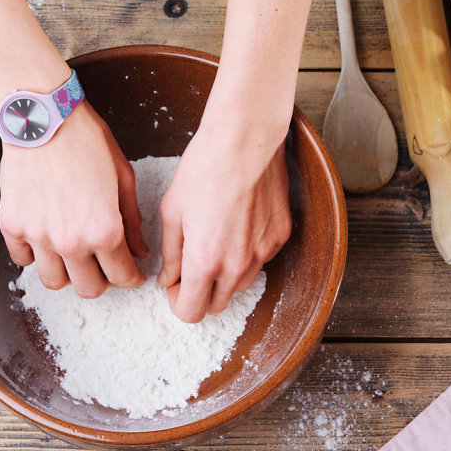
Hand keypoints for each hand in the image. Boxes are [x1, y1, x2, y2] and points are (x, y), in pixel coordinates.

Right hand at [0, 101, 149, 297]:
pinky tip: (46, 238)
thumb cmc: (89, 142)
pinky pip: (23, 259)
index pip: (122, 276)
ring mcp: (38, 237)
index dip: (131, 278)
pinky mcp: (12, 226)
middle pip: (88, 289)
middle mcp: (71, 242)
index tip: (131, 274)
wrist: (45, 118)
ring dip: (68, 273)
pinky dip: (35, 255)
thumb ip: (132, 221)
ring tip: (74, 254)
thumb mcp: (124, 178)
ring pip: (54, 282)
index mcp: (104, 231)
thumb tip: (139, 252)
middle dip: (102, 280)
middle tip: (104, 264)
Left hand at [156, 122, 292, 322]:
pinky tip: (238, 222)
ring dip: (224, 275)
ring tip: (216, 239)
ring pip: (241, 285)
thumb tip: (169, 278)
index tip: (175, 284)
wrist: (245, 139)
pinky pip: (260, 259)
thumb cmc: (204, 168)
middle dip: (201, 292)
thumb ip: (170, 253)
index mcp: (205, 260)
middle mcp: (237, 264)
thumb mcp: (173, 211)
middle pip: (218, 305)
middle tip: (191, 265)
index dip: (178, 301)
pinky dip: (247, 252)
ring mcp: (263, 251)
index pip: (191, 312)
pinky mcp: (280, 235)